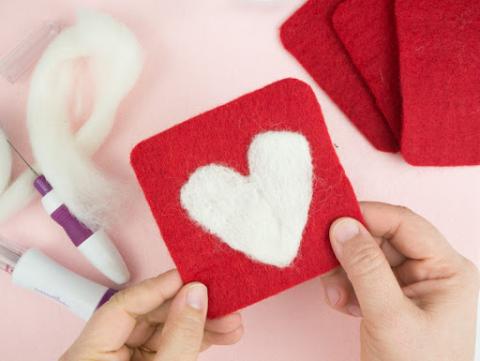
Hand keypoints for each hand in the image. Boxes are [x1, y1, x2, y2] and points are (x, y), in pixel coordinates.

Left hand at [61, 270, 242, 360]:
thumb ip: (178, 337)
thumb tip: (197, 294)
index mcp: (87, 354)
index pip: (123, 304)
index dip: (160, 287)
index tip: (192, 278)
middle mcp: (102, 354)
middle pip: (147, 316)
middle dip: (190, 309)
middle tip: (223, 301)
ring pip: (163, 333)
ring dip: (199, 326)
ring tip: (233, 323)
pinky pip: (168, 348)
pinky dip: (193, 342)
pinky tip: (218, 334)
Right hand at [323, 202, 478, 360]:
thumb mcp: (388, 317)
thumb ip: (365, 268)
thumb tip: (342, 226)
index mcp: (448, 271)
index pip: (405, 224)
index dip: (367, 216)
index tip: (332, 220)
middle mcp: (432, 273)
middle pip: (382, 240)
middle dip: (350, 252)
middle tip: (325, 262)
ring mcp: (412, 287)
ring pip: (368, 258)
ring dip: (344, 272)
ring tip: (335, 295)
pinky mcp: (393, 299)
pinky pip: (364, 278)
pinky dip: (347, 286)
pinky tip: (343, 304)